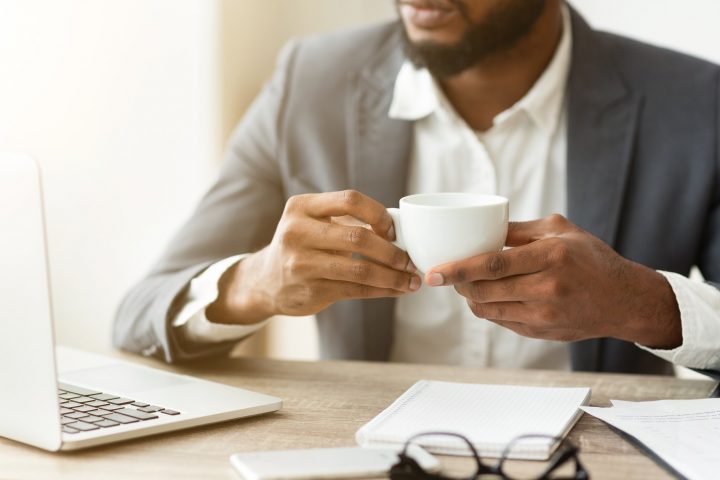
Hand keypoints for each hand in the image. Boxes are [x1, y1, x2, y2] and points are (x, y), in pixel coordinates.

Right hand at [207, 190, 419, 324]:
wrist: (265, 281)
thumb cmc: (302, 245)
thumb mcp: (313, 222)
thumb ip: (347, 219)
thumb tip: (401, 229)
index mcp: (302, 207)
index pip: (350, 200)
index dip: (378, 213)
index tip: (393, 229)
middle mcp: (297, 233)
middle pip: (358, 237)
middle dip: (392, 251)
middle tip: (410, 260)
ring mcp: (302, 264)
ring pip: (360, 269)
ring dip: (392, 276)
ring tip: (411, 279)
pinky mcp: (311, 290)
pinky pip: (357, 290)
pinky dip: (383, 290)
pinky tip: (397, 289)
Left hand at [424, 214, 681, 348]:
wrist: (624, 300)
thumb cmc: (591, 258)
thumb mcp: (560, 230)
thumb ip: (519, 229)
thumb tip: (481, 228)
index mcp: (550, 257)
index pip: (492, 265)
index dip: (458, 270)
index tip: (433, 272)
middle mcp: (547, 289)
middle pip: (483, 291)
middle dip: (457, 284)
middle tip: (444, 274)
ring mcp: (543, 316)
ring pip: (488, 310)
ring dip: (469, 297)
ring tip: (464, 283)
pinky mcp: (541, 333)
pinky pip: (501, 321)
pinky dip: (487, 308)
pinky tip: (487, 295)